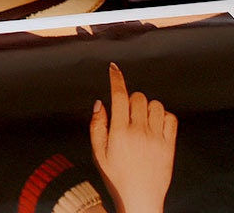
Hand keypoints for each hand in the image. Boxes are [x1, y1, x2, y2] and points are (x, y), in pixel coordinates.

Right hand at [90, 63, 177, 212]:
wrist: (139, 200)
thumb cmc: (116, 177)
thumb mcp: (97, 152)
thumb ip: (97, 125)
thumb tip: (100, 103)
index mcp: (119, 131)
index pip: (119, 96)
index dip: (116, 78)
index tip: (114, 68)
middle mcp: (139, 131)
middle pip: (138, 97)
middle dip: (131, 99)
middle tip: (127, 112)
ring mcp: (157, 138)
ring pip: (155, 105)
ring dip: (147, 107)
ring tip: (142, 120)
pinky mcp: (170, 146)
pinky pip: (171, 119)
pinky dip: (164, 117)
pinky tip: (156, 125)